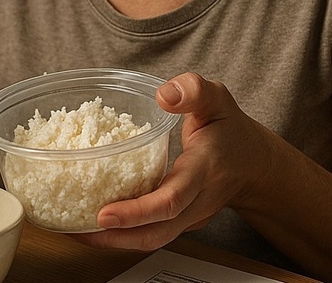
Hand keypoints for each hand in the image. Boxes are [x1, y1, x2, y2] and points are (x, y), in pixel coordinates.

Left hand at [72, 72, 271, 251]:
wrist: (254, 164)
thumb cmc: (232, 130)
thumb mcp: (218, 99)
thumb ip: (194, 90)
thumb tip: (164, 95)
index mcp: (203, 170)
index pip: (171, 200)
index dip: (137, 211)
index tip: (104, 214)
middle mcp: (196, 201)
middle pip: (157, 232)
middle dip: (115, 237)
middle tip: (77, 229)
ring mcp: (190, 216)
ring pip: (152, 240)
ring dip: (114, 241)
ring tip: (76, 230)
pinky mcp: (182, 222)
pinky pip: (153, 233)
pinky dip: (124, 234)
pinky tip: (97, 224)